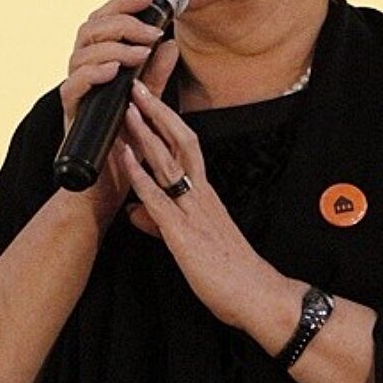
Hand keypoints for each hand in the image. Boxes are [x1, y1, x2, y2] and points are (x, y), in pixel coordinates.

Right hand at [59, 0, 179, 221]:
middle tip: (151, 32)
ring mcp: (75, 91)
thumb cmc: (125, 143)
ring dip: (113, 47)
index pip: (105, 19)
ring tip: (139, 54)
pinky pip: (73, 85)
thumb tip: (171, 43)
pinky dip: (93, 73)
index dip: (125, 3)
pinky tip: (114, 71)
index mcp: (99, 62)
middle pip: (90, 28)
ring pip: (81, 51)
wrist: (108, 185)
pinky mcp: (70, 113)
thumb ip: (156, 74)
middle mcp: (83, 71)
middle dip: (122, 22)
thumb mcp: (148, 102)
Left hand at [118, 79, 298, 330]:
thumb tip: (136, 214)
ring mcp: (192, 211)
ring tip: (128, 109)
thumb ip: (162, 223)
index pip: (186, 147)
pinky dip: (140, 175)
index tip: (151, 100)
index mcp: (205, 195)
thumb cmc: (228, 272)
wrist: (256, 296)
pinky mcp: (183, 233)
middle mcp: (201, 195)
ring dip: (145, 134)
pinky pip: (159, 198)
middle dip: (157, 113)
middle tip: (138, 86)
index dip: (168, 122)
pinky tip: (125, 158)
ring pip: (168, 162)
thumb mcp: (190, 242)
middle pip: (179, 142)